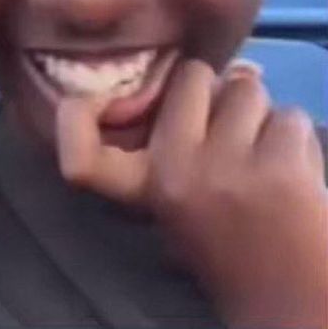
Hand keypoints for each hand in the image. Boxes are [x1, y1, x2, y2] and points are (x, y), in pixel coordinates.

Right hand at [57, 60, 327, 328]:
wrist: (288, 299)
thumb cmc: (230, 239)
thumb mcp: (179, 197)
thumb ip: (186, 134)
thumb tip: (239, 67)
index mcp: (146, 188)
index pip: (80, 161)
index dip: (71, 122)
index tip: (89, 105)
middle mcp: (175, 172)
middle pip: (194, 75)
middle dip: (217, 92)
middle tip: (228, 132)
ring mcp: (225, 168)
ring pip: (248, 87)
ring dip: (261, 114)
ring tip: (262, 153)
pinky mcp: (279, 169)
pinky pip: (290, 117)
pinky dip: (295, 139)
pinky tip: (292, 171)